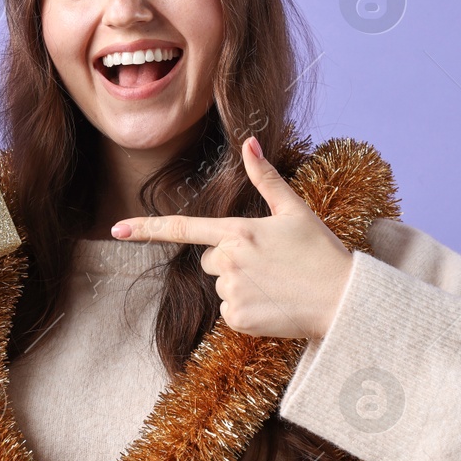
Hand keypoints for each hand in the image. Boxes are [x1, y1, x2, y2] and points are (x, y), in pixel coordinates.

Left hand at [111, 136, 352, 338]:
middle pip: (208, 259)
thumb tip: (249, 141)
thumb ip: (266, 178)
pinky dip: (247, 310)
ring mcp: (231, 291)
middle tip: (268, 263)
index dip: (147, 228)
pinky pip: (229, 311)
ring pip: (220, 285)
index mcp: (239, 231)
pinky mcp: (237, 318)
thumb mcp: (295, 210)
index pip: (182, 228)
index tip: (116, 230)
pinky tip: (274, 304)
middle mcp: (229, 260)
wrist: (343, 299)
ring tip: (276, 284)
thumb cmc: (321, 252)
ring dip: (241, 285)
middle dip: (229, 260)